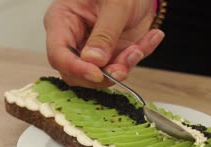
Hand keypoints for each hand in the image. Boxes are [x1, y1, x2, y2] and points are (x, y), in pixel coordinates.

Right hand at [44, 0, 164, 87]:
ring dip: (123, 66)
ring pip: (101, 76)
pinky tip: (152, 37)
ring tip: (140, 47)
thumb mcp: (115, 5)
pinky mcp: (111, 56)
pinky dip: (138, 57)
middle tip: (125, 63)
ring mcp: (92, 51)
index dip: (75, 68)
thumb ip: (105, 33)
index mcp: (62, 20)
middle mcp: (74, 39)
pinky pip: (122, 68)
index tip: (97, 74)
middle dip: (103, 73)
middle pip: (76, 73)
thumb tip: (93, 61)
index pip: (58, 54)